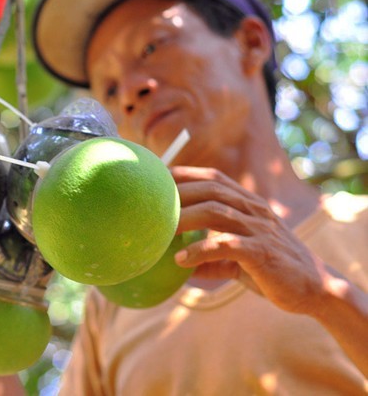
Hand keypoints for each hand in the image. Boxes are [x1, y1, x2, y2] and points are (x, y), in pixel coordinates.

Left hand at [170, 166, 328, 315]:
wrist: (314, 288)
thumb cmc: (271, 270)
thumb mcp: (237, 258)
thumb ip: (210, 257)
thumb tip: (176, 264)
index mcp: (248, 204)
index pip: (213, 178)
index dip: (184, 174)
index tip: (155, 179)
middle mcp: (253, 210)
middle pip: (211, 189)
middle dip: (178, 193)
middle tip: (149, 204)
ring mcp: (259, 229)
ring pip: (215, 212)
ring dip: (183, 219)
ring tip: (158, 231)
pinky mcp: (262, 252)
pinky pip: (226, 245)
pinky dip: (199, 251)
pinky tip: (180, 260)